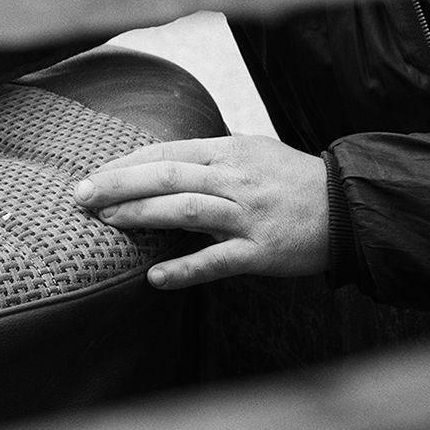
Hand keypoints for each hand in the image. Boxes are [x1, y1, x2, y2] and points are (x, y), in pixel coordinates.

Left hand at [71, 135, 328, 289]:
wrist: (349, 207)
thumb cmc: (294, 181)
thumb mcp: (253, 153)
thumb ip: (211, 157)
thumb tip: (164, 162)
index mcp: (229, 152)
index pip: (166, 153)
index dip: (125, 164)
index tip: (93, 174)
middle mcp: (235, 179)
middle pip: (166, 176)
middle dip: (118, 184)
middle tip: (80, 195)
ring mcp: (249, 215)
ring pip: (186, 209)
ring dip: (141, 214)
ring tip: (106, 222)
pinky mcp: (262, 251)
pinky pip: (217, 260)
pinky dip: (184, 270)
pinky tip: (155, 278)